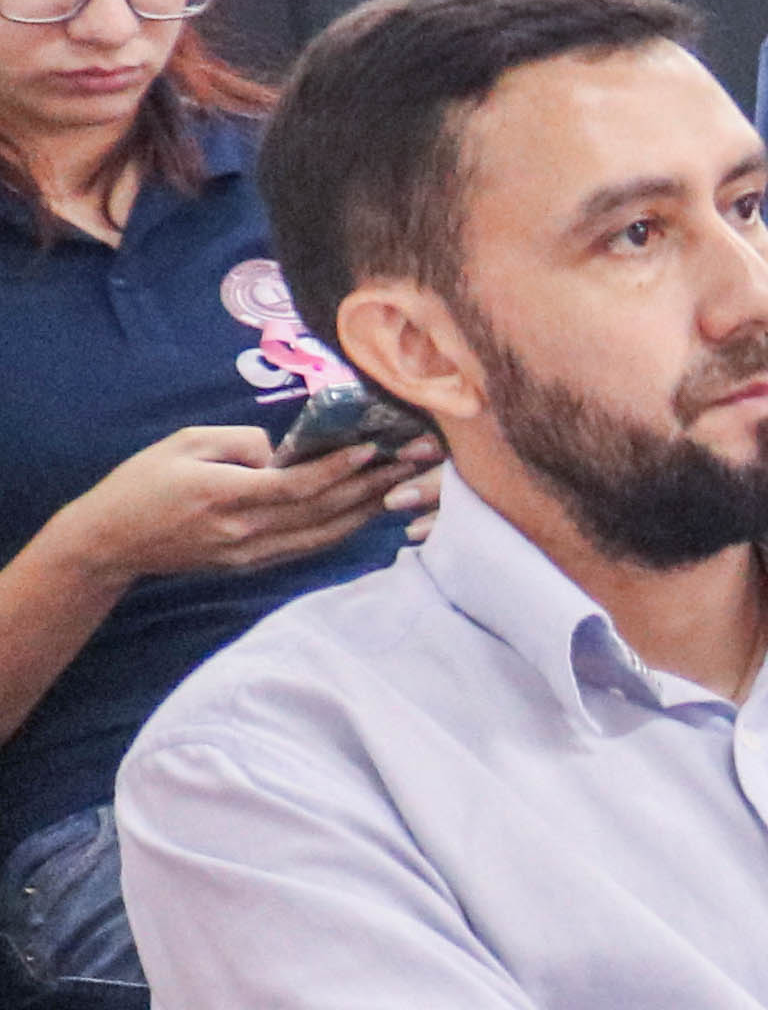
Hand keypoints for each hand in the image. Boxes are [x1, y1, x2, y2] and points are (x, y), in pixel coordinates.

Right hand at [56, 428, 420, 585]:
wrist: (112, 541)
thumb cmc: (143, 481)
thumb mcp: (185, 443)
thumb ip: (241, 442)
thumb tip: (285, 450)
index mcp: (226, 496)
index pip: (298, 486)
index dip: (340, 469)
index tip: (374, 448)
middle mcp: (245, 531)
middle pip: (323, 511)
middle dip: (373, 486)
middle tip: (413, 463)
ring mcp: (251, 554)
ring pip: (323, 535)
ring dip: (368, 510)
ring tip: (405, 486)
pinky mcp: (252, 566)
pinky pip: (307, 548)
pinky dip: (342, 530)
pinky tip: (368, 512)